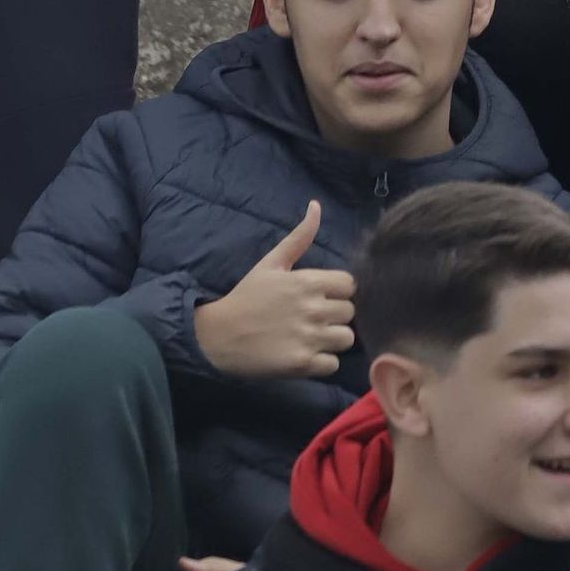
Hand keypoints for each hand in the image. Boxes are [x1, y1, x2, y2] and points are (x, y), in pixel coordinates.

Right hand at [192, 202, 355, 378]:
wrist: (220, 335)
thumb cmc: (247, 296)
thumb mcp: (272, 262)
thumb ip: (299, 237)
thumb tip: (316, 205)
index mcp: (307, 281)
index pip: (349, 285)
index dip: (338, 291)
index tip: (323, 296)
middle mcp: (312, 309)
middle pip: (349, 312)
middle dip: (336, 315)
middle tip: (316, 317)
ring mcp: (308, 338)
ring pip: (346, 339)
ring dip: (333, 339)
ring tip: (314, 337)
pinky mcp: (302, 364)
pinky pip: (332, 365)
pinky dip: (323, 362)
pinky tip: (307, 354)